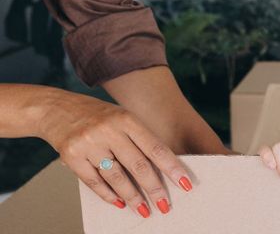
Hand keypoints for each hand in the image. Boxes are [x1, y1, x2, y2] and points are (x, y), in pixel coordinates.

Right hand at [39, 91, 191, 218]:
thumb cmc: (97, 115)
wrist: (56, 108)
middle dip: (154, 189)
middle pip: (138, 165)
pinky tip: (119, 203)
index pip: (155, 148)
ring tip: (143, 209)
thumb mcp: (122, 118)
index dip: (172, 168)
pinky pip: (94, 182)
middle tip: (165, 205)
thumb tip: (162, 168)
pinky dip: (108, 194)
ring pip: (117, 177)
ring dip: (132, 197)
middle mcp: (109, 131)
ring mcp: (89, 143)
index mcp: (127, 119)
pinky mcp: (71, 156)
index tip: (185, 184)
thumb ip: (139, 139)